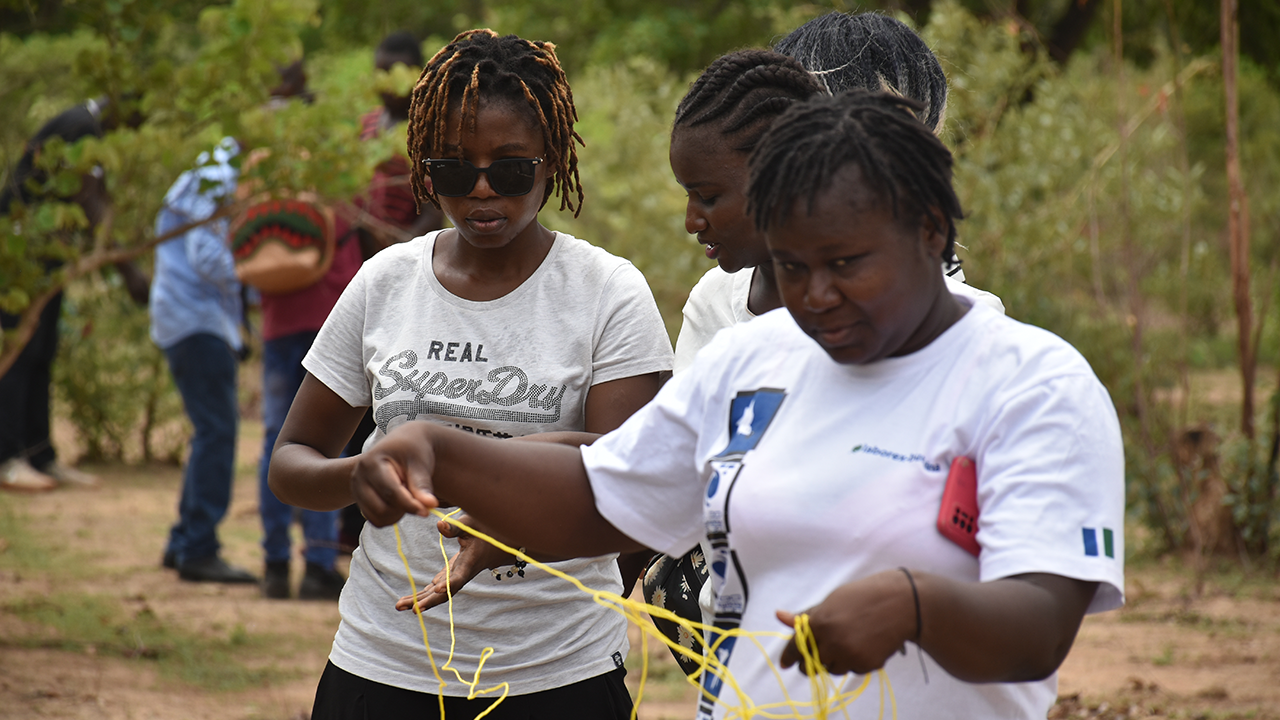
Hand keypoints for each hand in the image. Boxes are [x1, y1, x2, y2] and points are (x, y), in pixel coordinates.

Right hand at [350, 421, 440, 526]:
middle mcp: (359, 477)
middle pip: (381, 509)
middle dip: (403, 509)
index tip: (427, 511)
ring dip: (397, 514)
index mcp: (371, 463)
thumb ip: (422, 485)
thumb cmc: (412, 451)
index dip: (410, 504)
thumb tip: (430, 505)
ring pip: (377, 518)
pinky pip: (375, 519)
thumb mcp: (419, 463)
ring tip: (407, 496)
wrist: (401, 445)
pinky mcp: (360, 500)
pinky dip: (390, 517)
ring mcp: (356, 490)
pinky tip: (399, 501)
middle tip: (416, 497)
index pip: (391, 492)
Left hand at [394, 513, 515, 612]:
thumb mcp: (471, 524)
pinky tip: (408, 600)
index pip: (458, 577)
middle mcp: (462, 574)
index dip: (448, 584)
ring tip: (400, 606)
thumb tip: (438, 525)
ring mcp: (455, 577)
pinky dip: (422, 594)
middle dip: (428, 601)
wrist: (497, 542)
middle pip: (445, 592)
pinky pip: (435, 588)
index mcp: (469, 563)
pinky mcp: (450, 575)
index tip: (436, 588)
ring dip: (420, 600)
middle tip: (412, 609)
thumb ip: (455, 528)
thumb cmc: (484, 529)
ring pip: (437, 593)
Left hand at [777, 569, 916, 675]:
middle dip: (812, 660)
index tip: (785, 663)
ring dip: (835, 660)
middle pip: (811, 664)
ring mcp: (849, 654)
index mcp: (819, 621)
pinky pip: (853, 670)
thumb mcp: (831, 601)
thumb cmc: (864, 596)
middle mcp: (831, 641)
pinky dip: (855, 661)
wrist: (901, 603)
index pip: (796, 646)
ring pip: (832, 669)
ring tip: (849, 640)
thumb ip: (806, 615)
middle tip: (820, 651)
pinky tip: (865, 644)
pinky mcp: (866, 664)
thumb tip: (779, 616)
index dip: (788, 656)